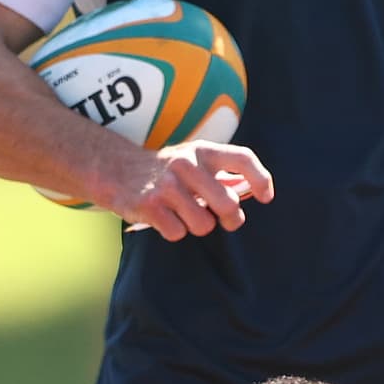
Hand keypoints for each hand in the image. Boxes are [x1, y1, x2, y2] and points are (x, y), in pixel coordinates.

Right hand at [113, 141, 274, 239]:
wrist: (116, 169)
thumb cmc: (166, 171)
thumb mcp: (194, 161)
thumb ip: (221, 175)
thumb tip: (254, 193)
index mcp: (203, 151)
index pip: (243, 159)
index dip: (261, 179)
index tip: (266, 197)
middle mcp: (186, 164)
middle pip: (228, 204)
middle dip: (231, 219)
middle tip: (224, 220)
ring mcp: (167, 185)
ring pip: (203, 225)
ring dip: (197, 226)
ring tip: (184, 215)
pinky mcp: (149, 205)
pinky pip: (177, 233)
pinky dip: (174, 232)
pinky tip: (164, 219)